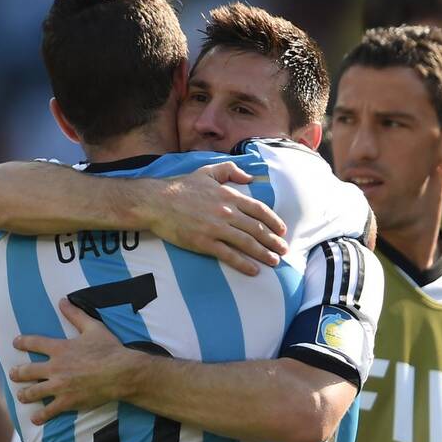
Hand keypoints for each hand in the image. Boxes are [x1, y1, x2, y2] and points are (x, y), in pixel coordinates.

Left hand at [10, 299, 145, 424]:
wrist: (120, 373)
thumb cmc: (109, 349)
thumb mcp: (93, 327)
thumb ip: (76, 314)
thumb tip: (62, 300)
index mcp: (60, 349)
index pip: (35, 343)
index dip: (23, 342)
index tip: (15, 342)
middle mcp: (55, 368)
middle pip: (28, 371)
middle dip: (17, 373)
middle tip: (13, 374)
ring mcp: (60, 386)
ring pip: (34, 392)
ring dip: (24, 394)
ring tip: (21, 395)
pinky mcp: (67, 401)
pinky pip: (49, 411)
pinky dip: (40, 416)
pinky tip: (35, 418)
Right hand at [142, 162, 287, 275]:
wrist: (157, 202)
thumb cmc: (181, 186)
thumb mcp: (207, 171)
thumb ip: (230, 170)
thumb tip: (249, 176)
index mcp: (229, 196)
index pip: (259, 210)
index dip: (273, 221)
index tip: (282, 230)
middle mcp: (226, 212)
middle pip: (257, 229)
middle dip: (273, 241)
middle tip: (284, 251)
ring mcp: (216, 228)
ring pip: (247, 242)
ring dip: (263, 253)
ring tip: (274, 262)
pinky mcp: (204, 242)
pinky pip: (228, 255)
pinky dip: (243, 264)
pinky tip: (254, 270)